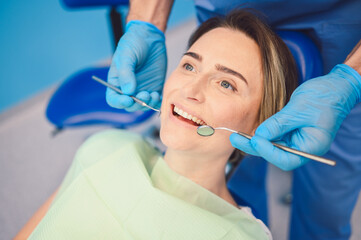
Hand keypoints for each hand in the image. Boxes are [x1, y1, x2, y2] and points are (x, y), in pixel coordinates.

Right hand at [106, 20, 166, 110]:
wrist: (150, 37)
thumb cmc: (134, 43)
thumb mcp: (127, 55)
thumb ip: (126, 73)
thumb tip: (128, 91)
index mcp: (116, 82)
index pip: (114, 99)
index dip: (120, 102)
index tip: (128, 99)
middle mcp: (128, 88)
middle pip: (129, 105)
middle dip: (137, 104)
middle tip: (145, 94)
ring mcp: (141, 89)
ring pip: (142, 105)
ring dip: (147, 104)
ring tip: (153, 94)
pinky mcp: (154, 87)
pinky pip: (154, 101)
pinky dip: (156, 102)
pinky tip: (158, 96)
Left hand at [230, 64, 360, 169]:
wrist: (336, 86)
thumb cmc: (325, 96)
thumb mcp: (299, 109)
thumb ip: (278, 124)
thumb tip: (259, 135)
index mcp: (312, 146)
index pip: (286, 159)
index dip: (268, 151)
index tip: (254, 140)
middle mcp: (304, 147)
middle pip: (276, 154)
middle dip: (255, 147)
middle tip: (236, 139)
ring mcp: (298, 140)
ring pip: (273, 146)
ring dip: (255, 141)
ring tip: (238, 136)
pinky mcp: (292, 131)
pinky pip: (275, 136)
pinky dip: (262, 134)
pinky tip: (249, 132)